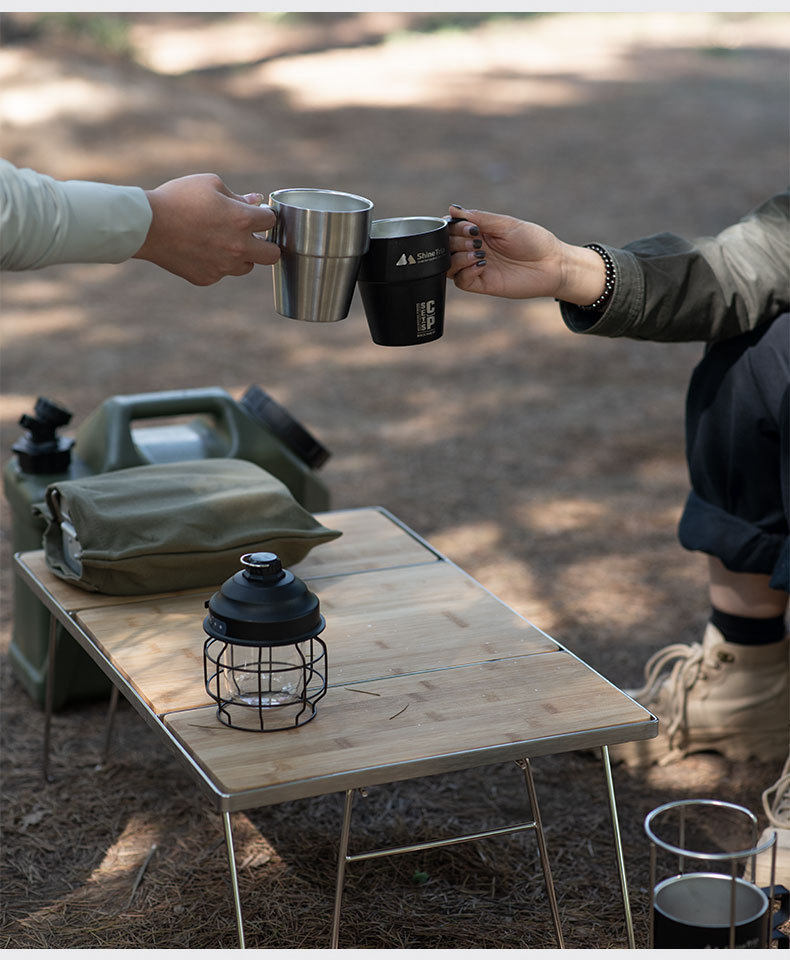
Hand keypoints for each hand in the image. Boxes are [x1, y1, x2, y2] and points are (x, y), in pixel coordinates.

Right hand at [133, 173, 279, 285]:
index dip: (264, 215)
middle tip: (254, 236)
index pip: (271, 221)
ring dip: (242, 255)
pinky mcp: (207, 278)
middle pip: (272, 255)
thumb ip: (238, 195)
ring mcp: (223, 267)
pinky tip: (200, 249)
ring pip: (247, 266)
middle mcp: (238, 248)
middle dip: (267, 244)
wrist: (147, 225)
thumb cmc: (178, 198)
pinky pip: (221, 272)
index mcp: (242, 221)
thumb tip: (256, 200)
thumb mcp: (209, 184)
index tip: (257, 214)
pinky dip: (216, 263)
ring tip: (221, 241)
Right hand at [446, 204, 605, 304]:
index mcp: (478, 232)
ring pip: (449, 265)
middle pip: (447, 247)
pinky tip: (481, 265)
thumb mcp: (505, 224)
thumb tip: (452, 209)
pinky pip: (461, 281)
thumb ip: (478, 218)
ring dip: (458, 257)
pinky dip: (465, 272)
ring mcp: (477, 268)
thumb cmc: (533, 240)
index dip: (452, 228)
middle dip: (456, 241)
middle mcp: (474, 250)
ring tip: (478, 252)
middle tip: (476, 240)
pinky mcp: (482, 284)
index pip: (451, 230)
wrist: (552, 264)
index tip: (469, 227)